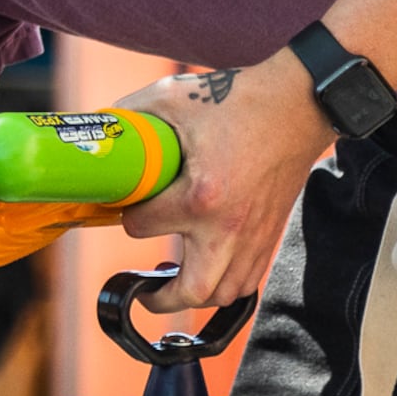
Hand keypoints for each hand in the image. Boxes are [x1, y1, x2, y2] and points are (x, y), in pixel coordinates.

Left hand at [112, 61, 334, 311]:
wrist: (297, 104)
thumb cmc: (236, 100)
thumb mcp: (172, 97)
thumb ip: (131, 114)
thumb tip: (99, 126)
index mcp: (201, 196)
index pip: (142, 227)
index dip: (127, 216)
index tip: (127, 207)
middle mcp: (229, 226)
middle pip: (192, 289)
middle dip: (161, 298)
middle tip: (144, 290)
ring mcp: (254, 236)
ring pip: (223, 294)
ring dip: (194, 295)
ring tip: (173, 283)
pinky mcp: (270, 235)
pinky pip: (247, 282)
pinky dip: (225, 285)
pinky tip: (207, 270)